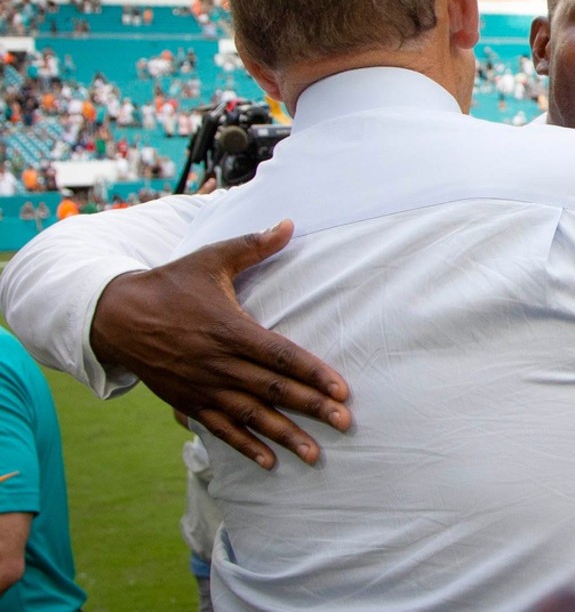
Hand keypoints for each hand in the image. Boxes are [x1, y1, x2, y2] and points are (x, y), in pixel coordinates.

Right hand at [89, 220, 350, 468]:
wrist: (117, 315)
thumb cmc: (171, 284)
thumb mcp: (211, 259)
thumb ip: (253, 246)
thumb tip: (290, 224)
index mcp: (231, 329)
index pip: (281, 356)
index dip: (313, 374)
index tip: (342, 390)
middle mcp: (220, 363)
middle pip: (274, 390)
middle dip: (311, 408)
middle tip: (345, 423)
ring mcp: (204, 387)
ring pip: (252, 416)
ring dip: (285, 436)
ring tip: (315, 454)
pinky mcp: (189, 402)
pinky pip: (221, 429)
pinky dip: (245, 447)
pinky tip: (270, 463)